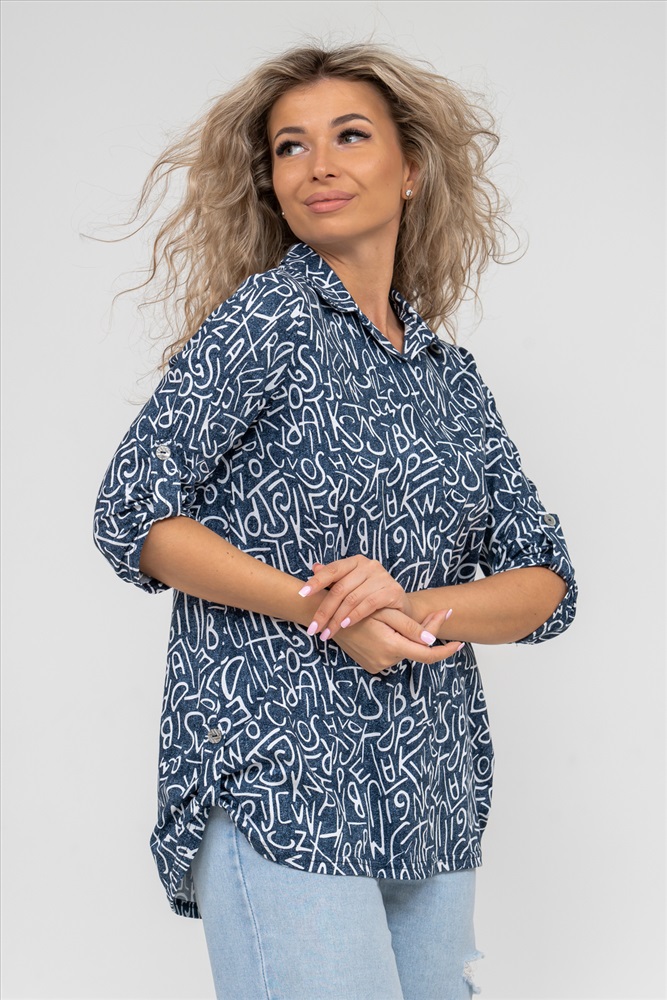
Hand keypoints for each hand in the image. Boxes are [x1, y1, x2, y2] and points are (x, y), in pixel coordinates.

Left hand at [298, 557, 420, 641]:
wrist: (400, 609)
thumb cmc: (371, 597)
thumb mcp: (351, 587)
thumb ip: (334, 579)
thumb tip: (314, 568)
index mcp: (356, 562)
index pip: (332, 569)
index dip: (316, 581)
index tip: (301, 595)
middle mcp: (370, 566)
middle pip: (340, 588)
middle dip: (324, 610)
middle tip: (314, 628)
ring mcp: (382, 577)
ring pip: (352, 598)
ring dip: (337, 618)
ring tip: (327, 632)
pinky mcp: (393, 591)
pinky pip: (369, 604)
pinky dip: (355, 615)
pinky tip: (345, 625)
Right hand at [333, 606, 464, 674]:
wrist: (326, 618)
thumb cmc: (355, 609)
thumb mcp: (385, 613)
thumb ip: (410, 627)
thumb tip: (432, 640)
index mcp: (391, 647)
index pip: (427, 655)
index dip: (445, 650)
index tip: (460, 643)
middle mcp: (385, 661)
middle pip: (415, 650)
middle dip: (425, 634)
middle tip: (436, 613)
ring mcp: (376, 665)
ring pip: (403, 651)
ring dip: (408, 637)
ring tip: (404, 617)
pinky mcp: (370, 664)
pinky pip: (391, 653)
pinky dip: (395, 642)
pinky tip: (388, 627)